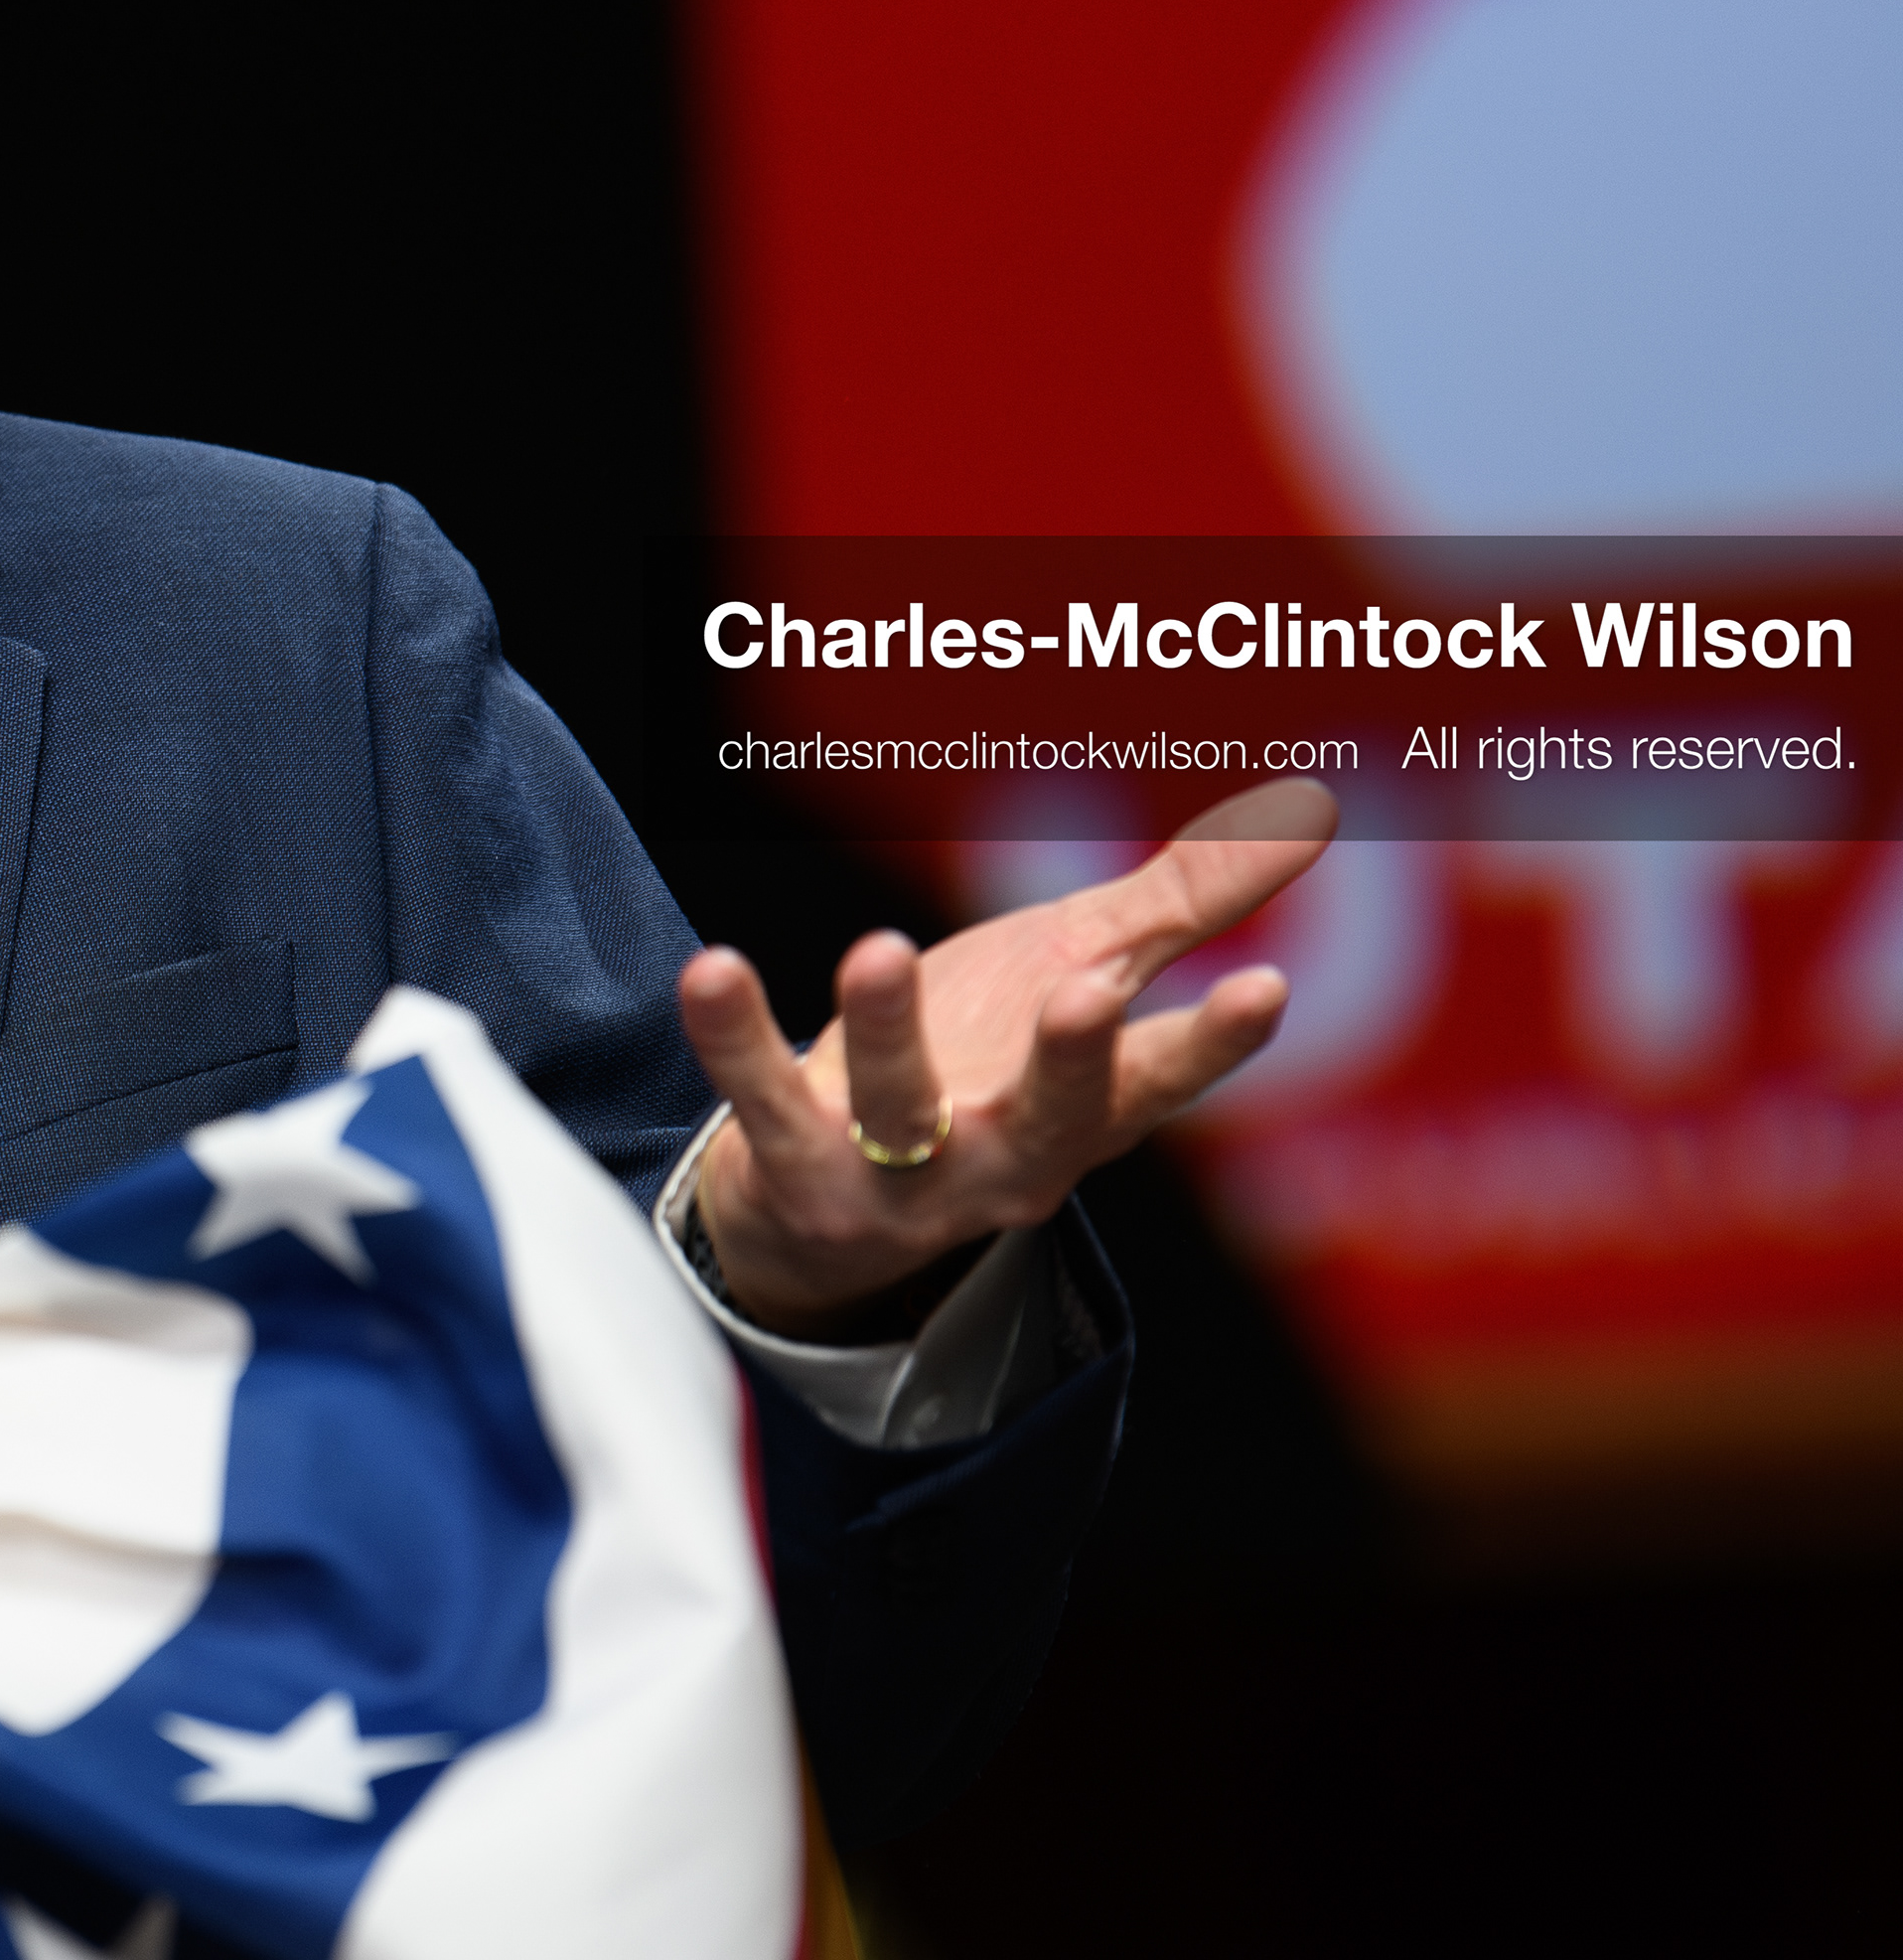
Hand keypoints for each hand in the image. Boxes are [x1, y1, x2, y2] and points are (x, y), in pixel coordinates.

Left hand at [683, 778, 1337, 1338]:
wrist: (822, 1208)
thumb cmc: (973, 1061)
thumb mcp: (1073, 975)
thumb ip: (1176, 903)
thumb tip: (1307, 812)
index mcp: (1082, 1115)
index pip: (1158, 1081)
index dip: (1213, 1044)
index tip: (1265, 987)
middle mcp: (1000, 1159)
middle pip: (1047, 1119)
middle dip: (1070, 1060)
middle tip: (1085, 988)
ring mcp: (897, 1179)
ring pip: (896, 1110)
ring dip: (885, 1033)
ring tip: (880, 949)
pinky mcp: (794, 1171)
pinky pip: (760, 1102)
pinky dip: (734, 1038)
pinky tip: (713, 967)